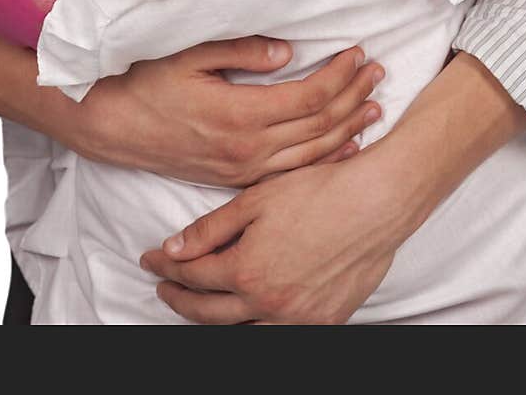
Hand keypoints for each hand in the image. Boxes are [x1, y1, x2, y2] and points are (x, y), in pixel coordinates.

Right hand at [72, 38, 382, 186]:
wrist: (111, 125)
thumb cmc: (145, 82)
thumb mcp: (190, 54)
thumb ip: (242, 51)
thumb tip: (289, 52)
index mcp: (240, 114)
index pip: (309, 96)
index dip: (339, 75)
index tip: (357, 53)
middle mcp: (247, 148)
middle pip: (318, 126)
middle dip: (353, 98)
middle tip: (378, 73)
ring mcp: (243, 169)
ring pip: (311, 154)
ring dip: (346, 130)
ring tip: (373, 109)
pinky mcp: (235, 179)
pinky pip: (291, 172)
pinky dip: (322, 158)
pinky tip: (340, 147)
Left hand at [141, 151, 398, 323]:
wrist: (376, 204)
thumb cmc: (319, 192)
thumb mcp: (255, 200)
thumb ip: (211, 229)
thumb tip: (174, 248)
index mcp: (247, 271)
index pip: (191, 276)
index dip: (165, 266)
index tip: (150, 259)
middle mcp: (270, 304)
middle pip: (208, 313)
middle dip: (179, 298)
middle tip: (163, 285)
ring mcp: (298, 319)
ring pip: (241, 330)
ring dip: (213, 318)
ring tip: (198, 301)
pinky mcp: (324, 321)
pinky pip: (277, 332)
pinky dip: (253, 324)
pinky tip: (246, 309)